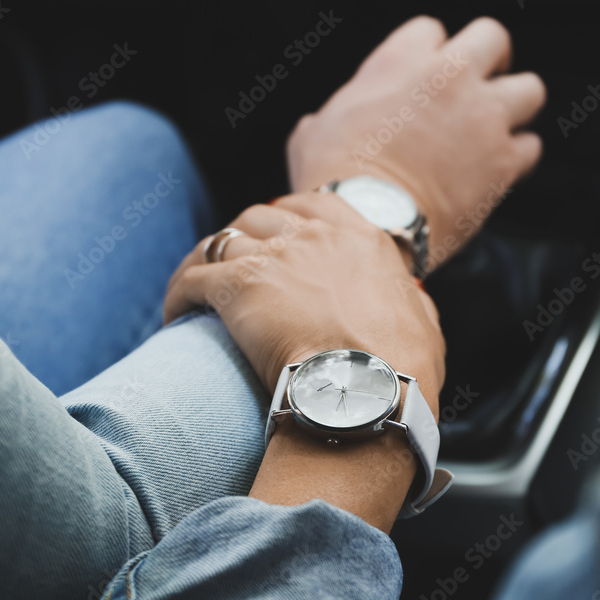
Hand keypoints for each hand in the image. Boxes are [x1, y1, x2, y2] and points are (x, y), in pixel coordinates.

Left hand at [163, 193, 445, 414]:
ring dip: (206, 263)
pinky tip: (174, 315)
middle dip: (244, 238)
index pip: (313, 205)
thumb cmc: (403, 371)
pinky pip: (191, 279)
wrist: (367, 395)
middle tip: (235, 268)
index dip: (288, 217)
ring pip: (220, 242)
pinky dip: (178, 293)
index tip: (277, 236)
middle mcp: (314, 236)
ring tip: (195, 292)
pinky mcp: (237, 286)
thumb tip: (412, 301)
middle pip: (260, 216)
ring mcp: (274, 257)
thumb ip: (413, 302)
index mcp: (360, 239)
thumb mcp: (425, 325)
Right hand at [286, 15, 545, 272]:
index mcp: (399, 62)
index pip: (430, 30)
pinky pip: (530, 147)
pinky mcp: (504, 160)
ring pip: (530, 89)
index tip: (424, 80)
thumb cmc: (329, 180)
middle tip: (482, 85)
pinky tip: (497, 172)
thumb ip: (330, 115)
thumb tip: (321, 124)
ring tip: (497, 129)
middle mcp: (449, 78)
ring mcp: (483, 117)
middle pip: (493, 37)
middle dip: (492, 59)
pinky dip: (517, 159)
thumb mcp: (312, 133)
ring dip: (515, 107)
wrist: (363, 224)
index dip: (429, 55)